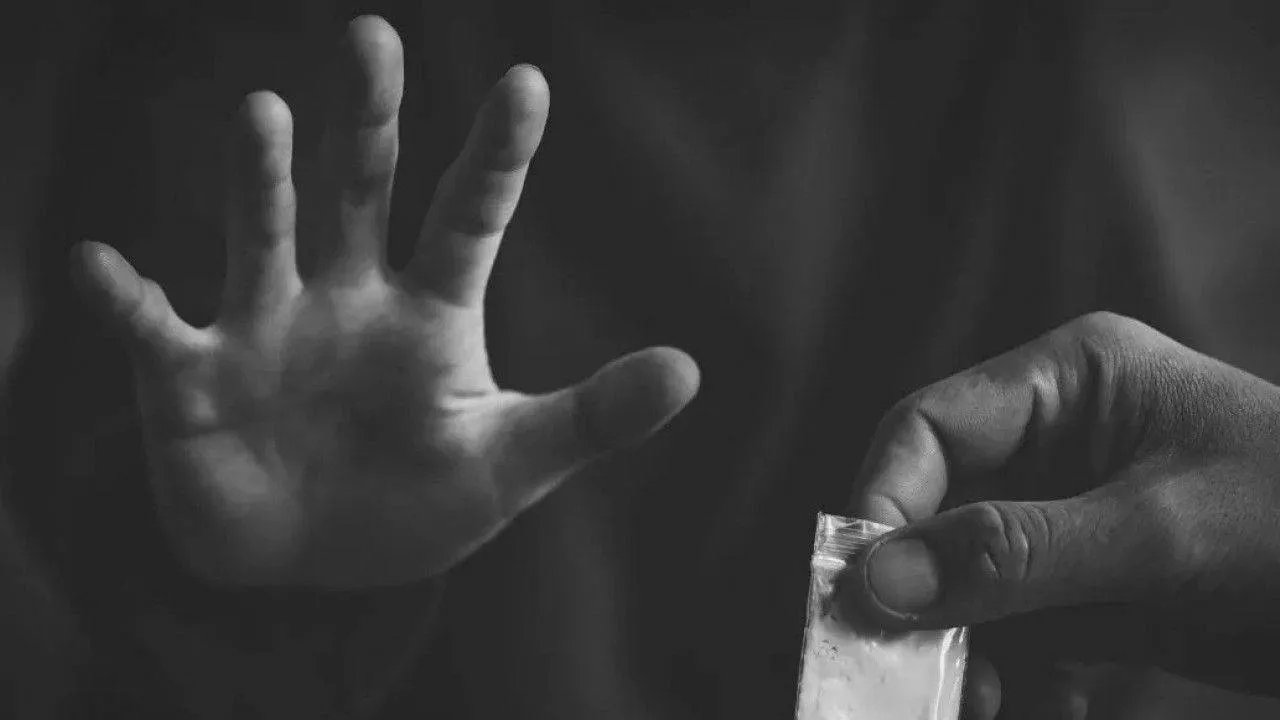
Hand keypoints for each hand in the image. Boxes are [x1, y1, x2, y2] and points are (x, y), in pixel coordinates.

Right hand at [70, 16, 698, 587]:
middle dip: (366, 119)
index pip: (467, 216)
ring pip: (262, 235)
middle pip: (358, 190)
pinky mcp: (192, 379)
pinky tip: (102, 265)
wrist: (312, 568)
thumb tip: (690, 370)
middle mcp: (345, 297)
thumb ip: (592, 418)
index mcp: (428, 312)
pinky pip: (153, 330)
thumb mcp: (511, 464)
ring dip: (259, 180)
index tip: (528, 83)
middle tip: (375, 38)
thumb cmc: (414, 503)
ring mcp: (265, 330)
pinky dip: (126, 301)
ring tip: (262, 113)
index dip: (496, 155)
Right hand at [837, 311, 1279, 716]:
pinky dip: (1017, 672)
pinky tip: (1043, 705)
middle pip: (940, 509)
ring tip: (975, 703)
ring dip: (962, 644)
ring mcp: (1076, 516)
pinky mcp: (1099, 584)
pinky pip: (1021, 625)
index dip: (883, 502)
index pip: (932, 429)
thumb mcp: (1161, 535)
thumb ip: (1014, 555)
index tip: (856, 588)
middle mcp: (1059, 441)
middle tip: (900, 668)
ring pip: (970, 577)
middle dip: (919, 591)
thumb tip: (875, 581)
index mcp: (1071, 382)